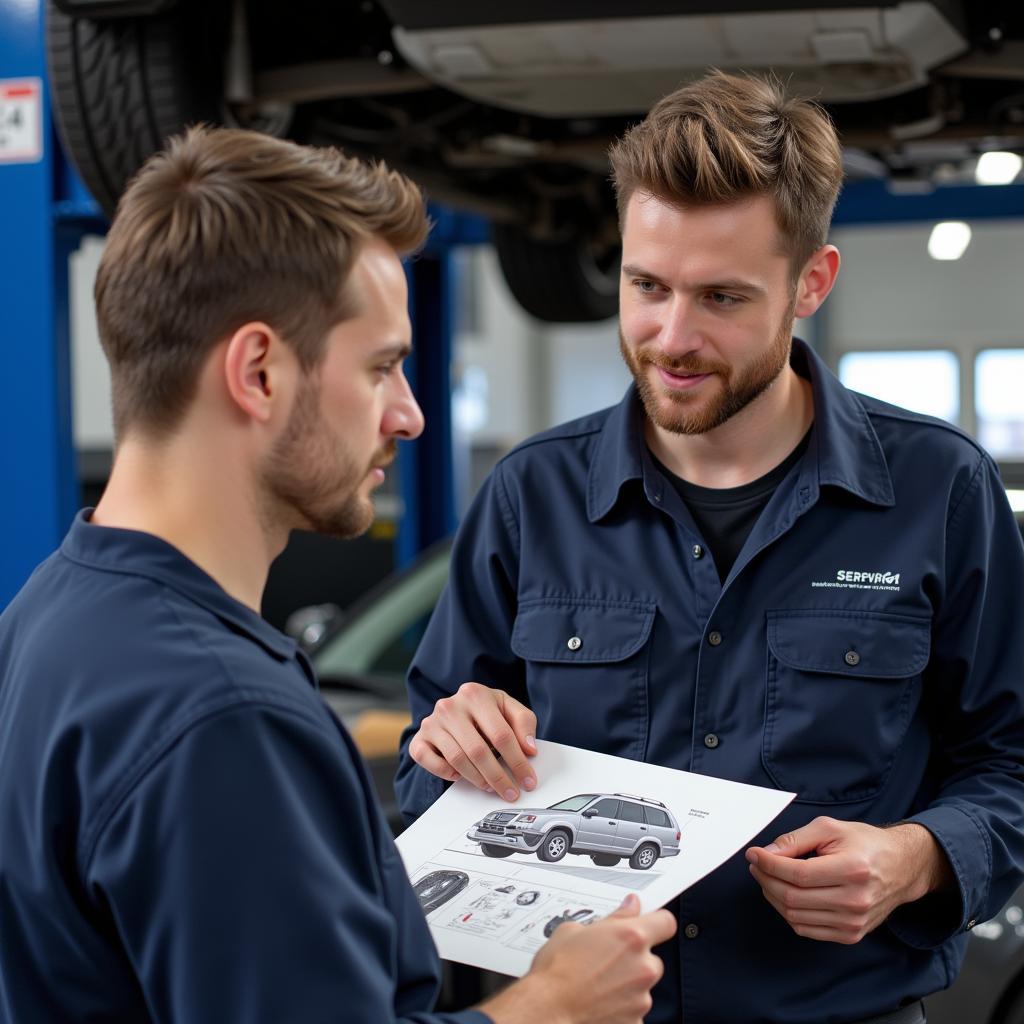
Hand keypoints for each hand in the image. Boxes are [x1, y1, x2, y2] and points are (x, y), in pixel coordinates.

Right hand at [408, 682, 537, 800]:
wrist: (456, 708)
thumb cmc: (484, 711)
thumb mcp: (508, 708)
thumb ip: (523, 723)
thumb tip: (529, 749)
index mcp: (475, 694)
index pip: (501, 734)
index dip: (517, 761)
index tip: (528, 780)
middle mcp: (450, 706)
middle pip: (478, 750)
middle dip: (498, 777)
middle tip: (511, 793)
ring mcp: (432, 722)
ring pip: (457, 759)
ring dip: (478, 779)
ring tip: (491, 787)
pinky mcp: (419, 738)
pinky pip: (430, 762)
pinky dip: (447, 773)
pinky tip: (460, 775)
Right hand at [480, 893, 676, 1023]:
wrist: (546, 1009)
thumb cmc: (556, 971)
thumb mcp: (576, 929)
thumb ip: (612, 918)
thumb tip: (629, 908)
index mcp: (632, 937)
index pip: (666, 922)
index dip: (657, 922)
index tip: (649, 924)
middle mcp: (642, 966)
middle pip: (652, 957)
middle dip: (635, 958)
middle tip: (610, 959)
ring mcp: (641, 997)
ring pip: (643, 984)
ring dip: (628, 982)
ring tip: (599, 982)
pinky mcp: (636, 1021)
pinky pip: (635, 1007)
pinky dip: (622, 1004)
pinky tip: (600, 1000)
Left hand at [746, 817, 952, 943]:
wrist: (901, 867)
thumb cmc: (864, 843)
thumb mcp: (830, 829)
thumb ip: (795, 840)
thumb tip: (765, 854)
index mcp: (852, 869)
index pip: (797, 874)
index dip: (769, 865)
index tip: (753, 854)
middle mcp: (855, 900)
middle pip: (793, 898)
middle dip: (766, 879)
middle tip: (756, 865)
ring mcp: (854, 922)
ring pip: (796, 916)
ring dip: (774, 896)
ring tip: (768, 877)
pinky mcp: (851, 935)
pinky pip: (807, 929)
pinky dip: (789, 913)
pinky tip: (785, 895)